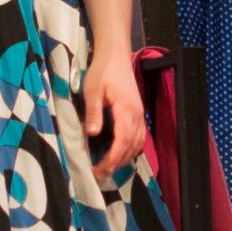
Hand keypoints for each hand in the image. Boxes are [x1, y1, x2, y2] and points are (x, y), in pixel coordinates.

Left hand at [84, 42, 145, 170]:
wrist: (115, 54)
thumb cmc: (103, 71)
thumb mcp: (92, 90)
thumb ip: (93, 112)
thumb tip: (92, 134)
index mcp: (126, 110)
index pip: (122, 142)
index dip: (111, 159)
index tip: (98, 170)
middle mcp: (137, 115)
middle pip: (131, 147)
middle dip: (116, 164)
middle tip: (99, 176)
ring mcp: (139, 115)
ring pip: (137, 144)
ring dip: (124, 159)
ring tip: (108, 169)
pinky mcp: (137, 113)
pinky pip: (138, 137)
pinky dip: (130, 150)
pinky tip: (119, 154)